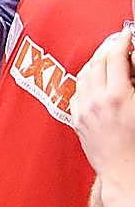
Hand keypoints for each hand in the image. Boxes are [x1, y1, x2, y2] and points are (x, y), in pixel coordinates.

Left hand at [70, 29, 134, 197]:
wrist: (124, 172)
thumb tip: (132, 61)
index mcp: (117, 96)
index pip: (114, 56)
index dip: (121, 41)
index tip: (127, 34)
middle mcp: (96, 101)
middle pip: (97, 61)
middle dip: (108, 47)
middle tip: (119, 41)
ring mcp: (84, 110)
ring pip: (84, 74)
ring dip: (96, 61)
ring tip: (108, 56)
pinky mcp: (77, 119)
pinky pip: (77, 91)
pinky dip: (86, 80)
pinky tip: (95, 78)